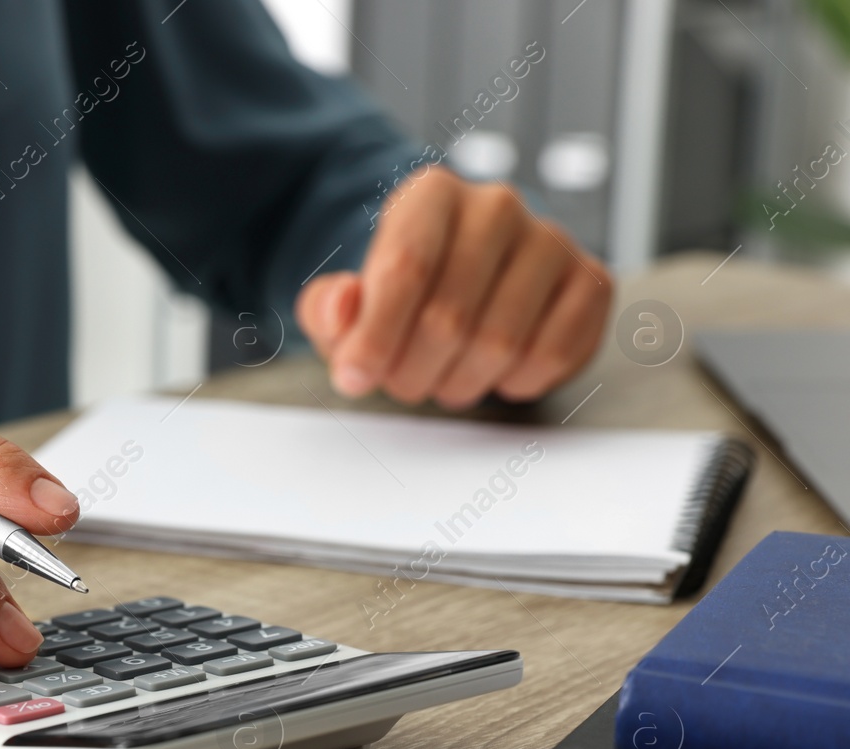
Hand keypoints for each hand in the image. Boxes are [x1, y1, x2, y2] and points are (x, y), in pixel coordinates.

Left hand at [297, 166, 611, 408]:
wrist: (461, 284)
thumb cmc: (398, 298)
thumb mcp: (346, 303)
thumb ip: (328, 308)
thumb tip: (343, 306)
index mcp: (430, 195)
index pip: (405, 270)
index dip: (375, 337)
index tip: (354, 377)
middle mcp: (496, 206)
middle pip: (449, 318)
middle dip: (412, 370)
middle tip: (400, 381)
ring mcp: (550, 240)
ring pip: (499, 344)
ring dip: (459, 383)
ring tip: (441, 376)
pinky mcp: (590, 281)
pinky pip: (552, 354)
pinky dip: (515, 382)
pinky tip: (494, 371)